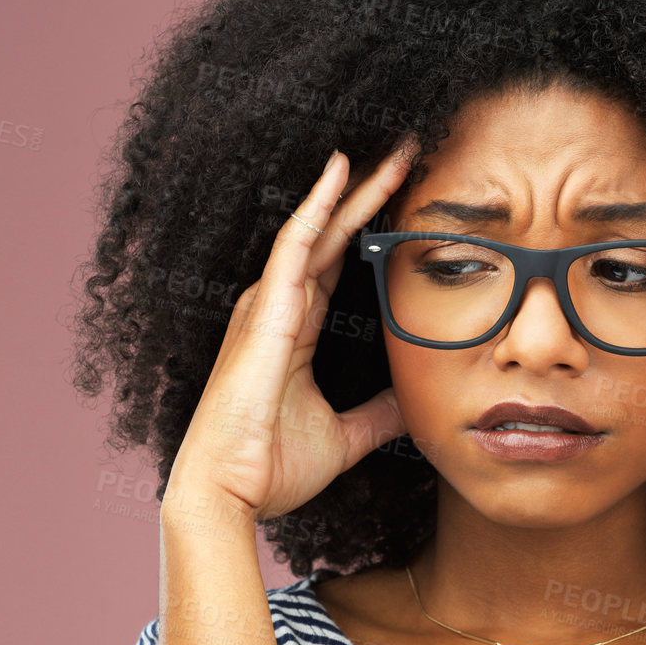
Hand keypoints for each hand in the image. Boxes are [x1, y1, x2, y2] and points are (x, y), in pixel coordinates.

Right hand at [165, 134, 421, 524]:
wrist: (230, 494)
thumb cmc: (272, 467)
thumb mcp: (346, 436)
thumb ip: (378, 414)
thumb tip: (414, 401)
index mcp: (294, 332)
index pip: (338, 264)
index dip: (370, 230)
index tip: (411, 200)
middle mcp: (279, 309)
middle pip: (331, 237)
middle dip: (369, 196)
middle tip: (409, 153)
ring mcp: (268, 306)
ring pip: (317, 230)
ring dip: (353, 189)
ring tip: (392, 151)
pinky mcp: (265, 313)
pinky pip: (293, 246)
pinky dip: (317, 206)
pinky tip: (341, 170)